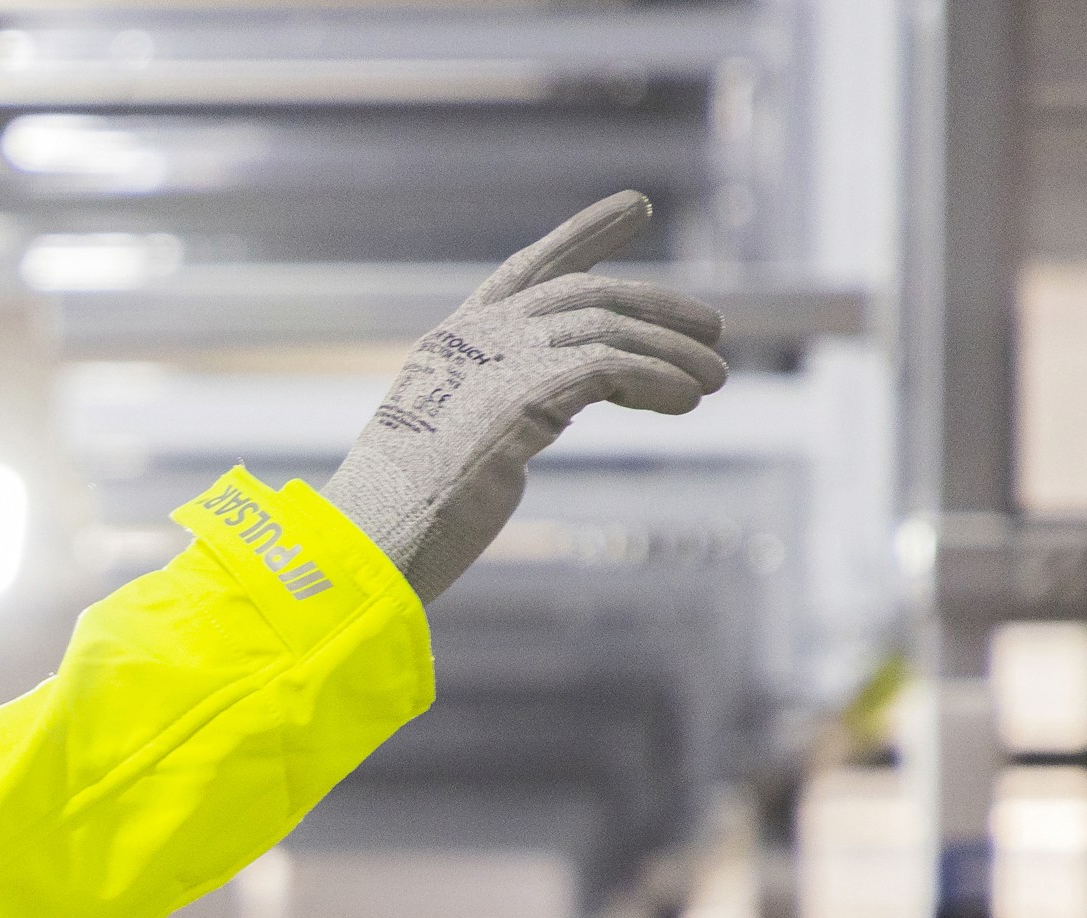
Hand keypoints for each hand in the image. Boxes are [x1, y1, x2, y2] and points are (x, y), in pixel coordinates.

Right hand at [319, 192, 733, 601]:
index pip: (528, 270)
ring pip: (608, 329)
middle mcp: (473, 341)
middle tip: (712, 327)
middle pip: (584, 295)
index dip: (585, 234)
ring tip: (714, 379)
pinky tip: (684, 399)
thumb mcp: (454, 444)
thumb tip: (554, 407)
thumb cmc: (403, 517)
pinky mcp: (521, 397)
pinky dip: (657, 380)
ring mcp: (494, 365)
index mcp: (451, 346)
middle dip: (657, 304)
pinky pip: (611, 369)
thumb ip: (501, 408)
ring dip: (672, 352)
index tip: (636, 206)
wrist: (372, 543)